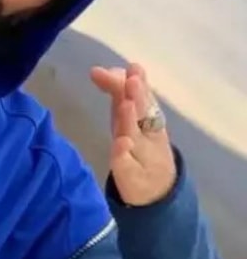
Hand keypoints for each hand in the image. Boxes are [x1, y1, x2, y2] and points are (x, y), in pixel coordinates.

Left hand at [90, 63, 176, 205]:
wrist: (157, 191)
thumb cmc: (139, 150)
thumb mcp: (130, 120)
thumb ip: (119, 94)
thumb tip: (102, 69)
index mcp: (144, 120)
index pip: (138, 97)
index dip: (132, 83)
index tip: (128, 67)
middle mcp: (145, 135)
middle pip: (143, 114)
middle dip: (138, 96)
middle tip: (133, 78)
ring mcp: (141, 156)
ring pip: (136, 136)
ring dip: (131, 120)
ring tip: (126, 105)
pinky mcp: (132, 176)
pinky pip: (127, 165)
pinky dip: (124, 154)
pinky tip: (121, 144)